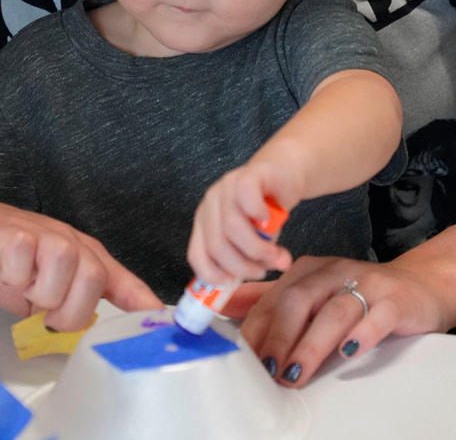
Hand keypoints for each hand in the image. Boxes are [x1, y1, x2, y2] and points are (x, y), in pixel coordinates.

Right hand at [0, 183, 161, 330]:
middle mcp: (68, 240)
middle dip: (68, 309)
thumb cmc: (4, 257)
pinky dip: (14, 278)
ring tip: (23, 286)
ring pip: (63, 271)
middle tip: (43, 310)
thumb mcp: (41, 288)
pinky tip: (5, 269)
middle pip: (93, 279)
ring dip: (39, 293)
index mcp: (81, 255)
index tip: (160, 318)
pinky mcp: (13, 234)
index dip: (141, 299)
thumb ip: (65, 306)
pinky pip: (25, 265)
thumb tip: (84, 333)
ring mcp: (42, 234)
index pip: (119, 279)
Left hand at [187, 163, 292, 284]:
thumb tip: (278, 268)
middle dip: (242, 266)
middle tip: (262, 271)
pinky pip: (246, 198)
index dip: (213, 274)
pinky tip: (269, 219)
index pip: (196, 255)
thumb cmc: (266, 212)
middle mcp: (210, 205)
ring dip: (257, 249)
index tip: (235, 282)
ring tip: (275, 255)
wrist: (282, 174)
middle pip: (216, 245)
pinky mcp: (246, 175)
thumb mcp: (256, 241)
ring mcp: (226, 188)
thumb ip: (258, 258)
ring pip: (231, 227)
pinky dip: (259, 214)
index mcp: (205, 223)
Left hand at [237, 253, 453, 386]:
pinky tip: (347, 353)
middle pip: (298, 300)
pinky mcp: (394, 300)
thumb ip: (273, 302)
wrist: (414, 285)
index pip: (273, 298)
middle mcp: (333, 272)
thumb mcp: (313, 292)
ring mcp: (365, 284)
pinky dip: (361, 334)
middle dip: (278, 336)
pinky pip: (376, 316)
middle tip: (268, 370)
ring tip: (295, 373)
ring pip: (333, 311)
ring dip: (311, 345)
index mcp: (307, 270)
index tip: (244, 360)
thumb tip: (229, 314)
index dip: (256, 330)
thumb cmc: (355, 294)